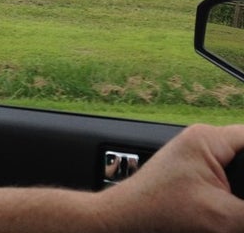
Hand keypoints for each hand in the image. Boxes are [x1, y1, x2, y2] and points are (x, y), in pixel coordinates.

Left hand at [102, 124, 243, 232]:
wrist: (126, 219)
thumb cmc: (161, 210)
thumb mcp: (223, 216)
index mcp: (209, 139)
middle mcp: (204, 142)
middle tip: (238, 205)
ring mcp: (198, 157)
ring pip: (239, 165)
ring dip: (241, 184)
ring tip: (235, 212)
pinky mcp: (195, 174)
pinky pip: (227, 176)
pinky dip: (235, 194)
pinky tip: (233, 212)